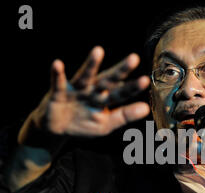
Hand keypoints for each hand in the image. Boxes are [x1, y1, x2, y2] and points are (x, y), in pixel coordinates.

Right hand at [20, 46, 149, 143]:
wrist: (57, 129)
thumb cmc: (84, 123)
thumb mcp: (106, 124)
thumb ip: (124, 116)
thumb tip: (146, 108)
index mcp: (105, 98)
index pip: (122, 92)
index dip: (132, 88)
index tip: (145, 81)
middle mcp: (93, 90)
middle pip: (108, 79)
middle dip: (120, 70)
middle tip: (134, 58)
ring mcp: (76, 90)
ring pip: (85, 76)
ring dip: (91, 65)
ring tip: (99, 51)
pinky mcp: (59, 93)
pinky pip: (59, 82)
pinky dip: (57, 74)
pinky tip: (58, 64)